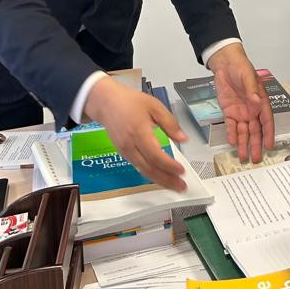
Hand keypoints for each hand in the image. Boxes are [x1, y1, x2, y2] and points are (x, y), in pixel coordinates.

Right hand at [84, 77, 188, 191]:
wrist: (107, 103)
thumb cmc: (130, 102)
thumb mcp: (154, 106)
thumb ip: (170, 123)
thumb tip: (183, 138)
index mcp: (139, 132)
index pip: (155, 155)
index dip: (169, 165)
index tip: (181, 170)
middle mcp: (131, 145)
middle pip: (149, 168)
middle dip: (167, 179)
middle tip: (181, 186)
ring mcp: (126, 151)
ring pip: (144, 171)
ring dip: (160, 180)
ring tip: (174, 185)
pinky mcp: (124, 153)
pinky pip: (138, 167)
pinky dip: (151, 174)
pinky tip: (161, 176)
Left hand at [207, 45, 274, 161]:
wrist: (224, 64)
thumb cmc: (240, 67)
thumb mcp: (248, 77)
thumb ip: (252, 90)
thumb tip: (256, 102)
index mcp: (260, 101)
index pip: (266, 121)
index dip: (269, 134)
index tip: (270, 145)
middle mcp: (251, 109)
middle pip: (255, 130)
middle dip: (256, 144)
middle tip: (256, 158)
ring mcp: (240, 112)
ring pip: (243, 131)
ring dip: (243, 143)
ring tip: (243, 156)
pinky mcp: (228, 112)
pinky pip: (230, 126)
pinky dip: (231, 134)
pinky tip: (232, 143)